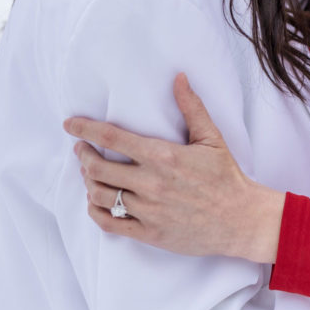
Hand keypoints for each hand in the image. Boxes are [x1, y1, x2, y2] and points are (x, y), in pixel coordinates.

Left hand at [63, 73, 284, 262]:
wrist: (239, 219)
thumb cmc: (225, 175)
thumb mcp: (211, 137)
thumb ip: (191, 106)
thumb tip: (179, 77)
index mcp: (163, 156)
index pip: (113, 138)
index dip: (86, 129)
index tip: (70, 124)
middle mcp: (151, 183)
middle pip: (99, 168)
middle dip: (82, 155)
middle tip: (80, 148)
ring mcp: (148, 211)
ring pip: (101, 195)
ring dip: (88, 181)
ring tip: (89, 171)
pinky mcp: (149, 233)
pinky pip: (110, 223)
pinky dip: (96, 211)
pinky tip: (95, 201)